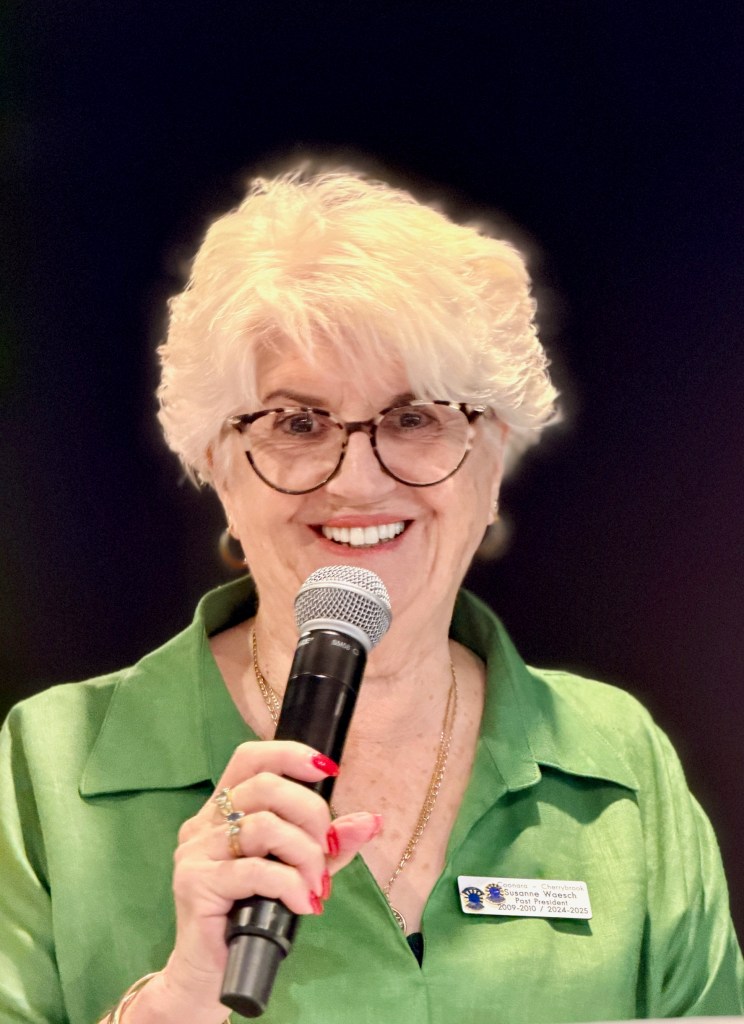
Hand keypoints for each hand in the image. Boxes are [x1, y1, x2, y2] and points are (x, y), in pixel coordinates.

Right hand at [137, 741, 379, 1021]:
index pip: (250, 757)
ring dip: (304, 854)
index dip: (289, 754)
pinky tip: (302, 904)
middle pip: (263, 786)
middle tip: (326, 850)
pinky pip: (255, 870)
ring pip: (262, 826)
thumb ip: (331, 844)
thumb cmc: (254, 915)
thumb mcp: (300, 871)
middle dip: (310, 812)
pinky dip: (289, 884)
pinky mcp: (195, 883)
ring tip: (315, 885)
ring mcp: (196, 852)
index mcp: (224, 809)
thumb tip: (372, 821)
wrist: (212, 973)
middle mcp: (205, 823)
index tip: (329, 769)